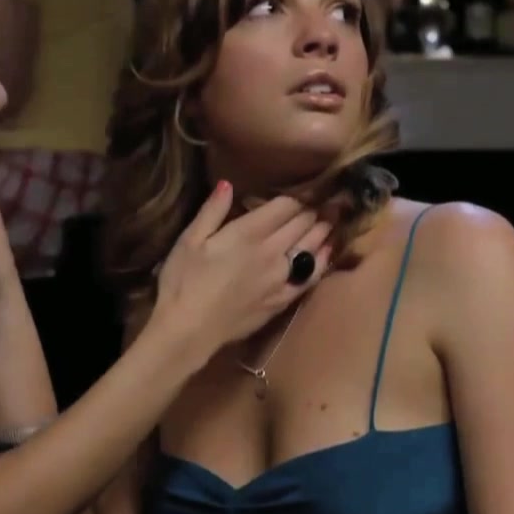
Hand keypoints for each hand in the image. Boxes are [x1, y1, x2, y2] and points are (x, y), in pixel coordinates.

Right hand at [150, 182, 334, 356]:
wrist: (189, 329)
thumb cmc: (183, 282)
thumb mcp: (189, 240)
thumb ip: (212, 210)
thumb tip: (228, 184)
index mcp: (249, 232)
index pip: (286, 205)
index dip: (298, 194)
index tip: (305, 189)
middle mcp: (272, 251)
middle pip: (302, 223)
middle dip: (313, 209)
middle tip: (324, 201)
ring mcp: (281, 277)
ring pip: (312, 246)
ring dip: (323, 230)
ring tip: (330, 219)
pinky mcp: (283, 299)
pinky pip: (311, 276)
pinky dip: (322, 260)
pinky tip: (327, 252)